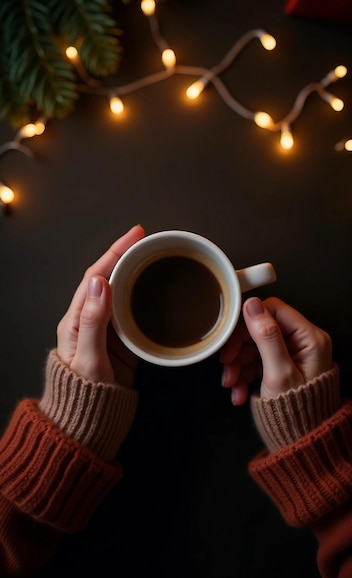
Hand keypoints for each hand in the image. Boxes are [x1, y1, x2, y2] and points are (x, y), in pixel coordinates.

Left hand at [57, 225, 144, 385]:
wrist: (90, 423)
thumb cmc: (84, 395)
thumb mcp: (88, 359)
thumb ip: (93, 322)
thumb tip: (99, 281)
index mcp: (77, 319)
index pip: (96, 275)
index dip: (115, 252)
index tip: (135, 235)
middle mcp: (91, 319)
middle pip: (110, 278)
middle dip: (127, 256)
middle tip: (150, 241)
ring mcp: (108, 330)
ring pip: (123, 293)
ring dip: (137, 273)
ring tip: (157, 258)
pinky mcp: (123, 342)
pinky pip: (134, 312)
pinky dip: (146, 297)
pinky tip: (158, 291)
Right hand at [221, 296, 331, 404]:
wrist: (301, 443)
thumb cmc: (298, 412)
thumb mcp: (278, 372)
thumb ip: (266, 336)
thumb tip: (252, 305)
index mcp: (309, 337)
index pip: (273, 310)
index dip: (248, 322)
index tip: (231, 339)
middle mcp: (302, 342)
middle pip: (260, 329)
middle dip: (240, 349)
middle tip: (226, 364)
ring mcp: (291, 354)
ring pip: (254, 347)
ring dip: (238, 365)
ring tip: (232, 385)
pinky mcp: (280, 366)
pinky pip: (256, 362)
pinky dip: (244, 375)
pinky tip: (239, 391)